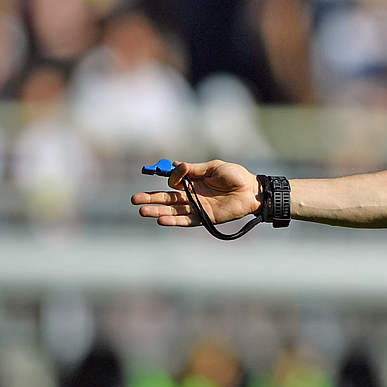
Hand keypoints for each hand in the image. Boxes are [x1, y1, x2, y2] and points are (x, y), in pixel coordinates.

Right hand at [132, 160, 259, 226]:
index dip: (166, 179)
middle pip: (168, 198)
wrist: (252, 190)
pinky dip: (174, 220)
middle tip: (135, 199)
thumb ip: (194, 169)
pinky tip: (161, 220)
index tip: (163, 176)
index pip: (173, 182)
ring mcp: (198, 207)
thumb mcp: (213, 167)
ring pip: (174, 210)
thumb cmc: (236, 176)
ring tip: (142, 211)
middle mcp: (193, 194)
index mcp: (194, 181)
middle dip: (152, 199)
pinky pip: (187, 219)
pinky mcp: (205, 217)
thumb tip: (175, 165)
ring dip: (158, 211)